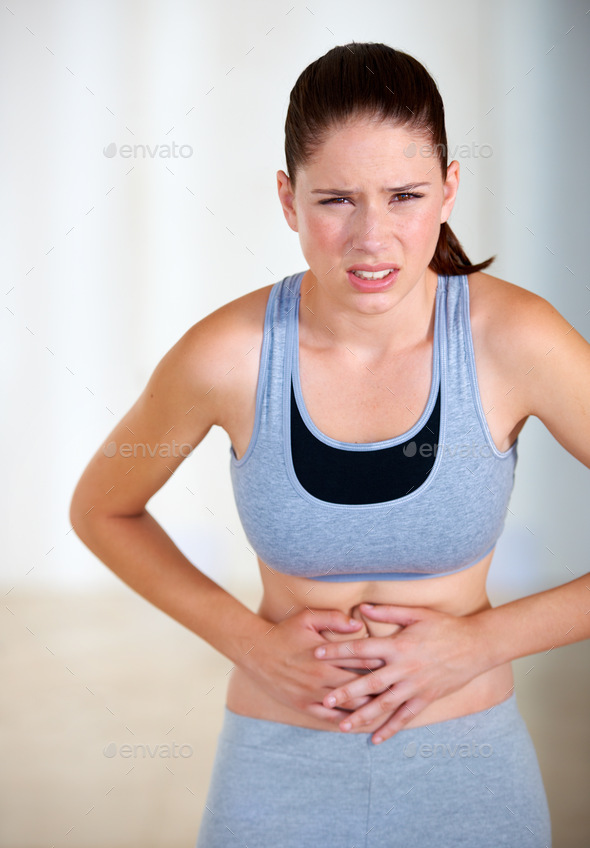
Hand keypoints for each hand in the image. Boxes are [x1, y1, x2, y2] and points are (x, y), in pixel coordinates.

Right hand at [245, 607, 384, 722]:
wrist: (255, 652)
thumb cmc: (284, 632)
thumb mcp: (307, 618)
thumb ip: (334, 619)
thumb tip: (359, 625)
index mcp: (325, 657)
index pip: (360, 662)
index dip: (381, 664)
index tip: (397, 664)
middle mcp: (320, 678)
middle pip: (359, 688)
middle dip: (380, 690)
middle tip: (400, 689)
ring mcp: (312, 694)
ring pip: (347, 707)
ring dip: (367, 709)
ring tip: (387, 710)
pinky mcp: (303, 705)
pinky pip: (329, 719)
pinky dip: (346, 722)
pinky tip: (359, 724)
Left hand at [314, 603, 488, 742]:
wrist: (477, 646)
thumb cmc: (446, 627)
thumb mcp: (416, 614)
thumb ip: (388, 612)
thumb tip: (363, 608)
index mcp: (398, 646)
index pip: (362, 649)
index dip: (338, 651)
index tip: (317, 654)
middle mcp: (404, 668)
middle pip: (369, 682)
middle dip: (345, 692)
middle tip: (324, 700)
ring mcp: (415, 686)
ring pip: (384, 705)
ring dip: (363, 716)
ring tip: (342, 726)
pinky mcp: (426, 698)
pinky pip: (405, 717)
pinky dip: (390, 730)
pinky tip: (375, 739)